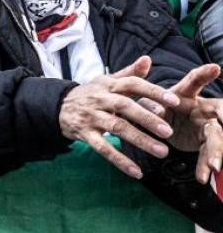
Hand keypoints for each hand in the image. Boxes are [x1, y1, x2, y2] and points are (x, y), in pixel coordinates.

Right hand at [57, 56, 177, 178]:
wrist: (57, 105)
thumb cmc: (90, 93)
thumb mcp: (106, 81)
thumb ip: (129, 73)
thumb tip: (148, 60)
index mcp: (108, 85)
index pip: (132, 84)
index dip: (153, 91)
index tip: (174, 101)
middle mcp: (99, 99)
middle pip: (125, 107)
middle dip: (147, 118)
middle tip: (168, 131)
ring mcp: (91, 117)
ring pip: (116, 128)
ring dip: (140, 140)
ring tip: (161, 151)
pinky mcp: (84, 134)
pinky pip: (102, 149)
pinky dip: (120, 161)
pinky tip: (136, 172)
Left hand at [159, 62, 222, 182]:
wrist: (164, 126)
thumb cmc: (158, 108)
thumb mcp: (150, 105)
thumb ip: (149, 104)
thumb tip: (153, 108)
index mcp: (186, 94)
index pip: (194, 81)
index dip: (204, 74)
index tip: (216, 67)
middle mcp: (203, 108)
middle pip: (219, 112)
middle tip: (222, 126)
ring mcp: (209, 125)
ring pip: (217, 138)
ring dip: (216, 153)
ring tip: (214, 167)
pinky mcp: (207, 142)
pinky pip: (209, 154)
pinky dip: (206, 166)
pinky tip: (204, 177)